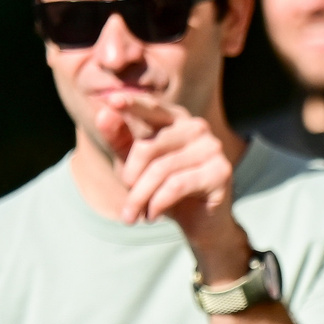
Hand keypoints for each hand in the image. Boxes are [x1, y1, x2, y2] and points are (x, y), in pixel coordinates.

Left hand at [96, 96, 249, 279]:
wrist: (199, 223)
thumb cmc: (164, 189)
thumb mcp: (135, 165)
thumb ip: (119, 140)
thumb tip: (103, 113)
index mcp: (176, 119)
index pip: (150, 109)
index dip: (132, 104)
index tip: (111, 100)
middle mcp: (196, 128)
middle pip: (148, 147)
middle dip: (130, 178)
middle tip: (126, 202)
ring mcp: (212, 148)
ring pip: (161, 170)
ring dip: (140, 197)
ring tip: (133, 216)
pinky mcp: (220, 172)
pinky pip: (177, 185)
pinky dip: (158, 203)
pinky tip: (152, 215)